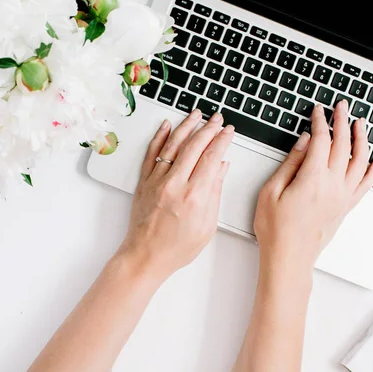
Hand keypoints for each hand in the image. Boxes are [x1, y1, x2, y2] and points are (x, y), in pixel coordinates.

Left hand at [118, 109, 234, 280]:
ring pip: (173, 145)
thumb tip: (221, 168)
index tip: (228, 132)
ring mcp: (156, 182)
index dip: (222, 141)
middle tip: (217, 119)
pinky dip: (159, 137)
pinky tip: (167, 126)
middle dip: (208, 129)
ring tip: (196, 114)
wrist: (145, 256)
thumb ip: (215, 193)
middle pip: (194, 146)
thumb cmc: (176, 248)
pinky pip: (151, 154)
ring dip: (186, 126)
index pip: (211, 158)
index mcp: (194, 197)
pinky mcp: (144, 182)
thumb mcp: (207, 226)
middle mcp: (174, 185)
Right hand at [254, 100, 372, 274]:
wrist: (289, 257)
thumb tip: (303, 143)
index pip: (321, 141)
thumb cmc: (276, 229)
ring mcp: (342, 197)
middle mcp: (332, 185)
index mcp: (312, 179)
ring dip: (361, 139)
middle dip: (342, 123)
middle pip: (342, 146)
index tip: (318, 111)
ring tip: (361, 124)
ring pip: (359, 161)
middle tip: (341, 108)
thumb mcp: (271, 191)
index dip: (320, 122)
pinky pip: (365, 185)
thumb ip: (290, 164)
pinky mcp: (345, 208)